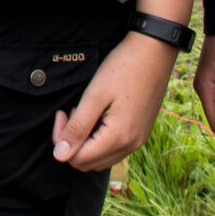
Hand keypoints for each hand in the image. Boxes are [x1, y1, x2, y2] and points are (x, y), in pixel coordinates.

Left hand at [52, 33, 179, 170]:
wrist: (154, 52)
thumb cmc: (123, 69)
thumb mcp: (94, 96)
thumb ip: (77, 128)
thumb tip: (60, 156)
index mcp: (118, 138)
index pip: (78, 159)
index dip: (62, 141)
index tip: (62, 113)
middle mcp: (131, 146)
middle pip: (88, 163)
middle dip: (73, 142)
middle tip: (73, 112)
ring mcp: (138, 140)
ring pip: (101, 158)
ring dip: (86, 142)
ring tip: (86, 112)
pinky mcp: (141, 132)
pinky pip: (114, 149)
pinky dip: (100, 139)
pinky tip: (99, 115)